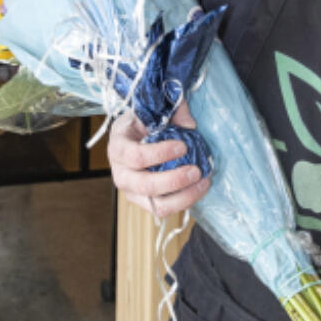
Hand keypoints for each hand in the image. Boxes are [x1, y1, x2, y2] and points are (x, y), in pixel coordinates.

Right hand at [108, 97, 210, 219]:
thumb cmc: (140, 123)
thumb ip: (172, 111)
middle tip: (196, 170)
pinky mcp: (144, 202)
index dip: (160, 153)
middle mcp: (120, 173)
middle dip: (174, 180)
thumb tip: (190, 126)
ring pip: (157, 205)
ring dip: (183, 197)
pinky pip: (164, 209)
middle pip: (145, 185)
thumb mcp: (151, 110)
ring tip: (202, 183)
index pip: (136, 156)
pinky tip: (198, 189)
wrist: (131, 137)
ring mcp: (131, 192)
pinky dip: (184, 202)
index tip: (182, 146)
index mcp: (118, 147)